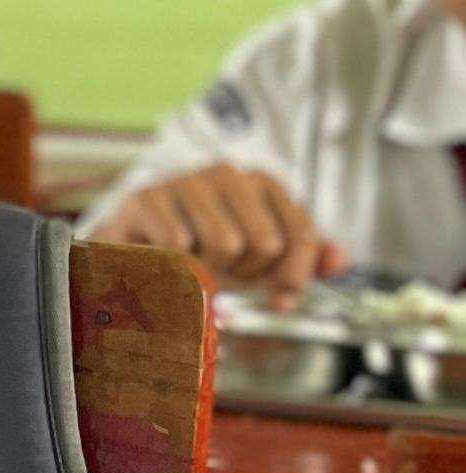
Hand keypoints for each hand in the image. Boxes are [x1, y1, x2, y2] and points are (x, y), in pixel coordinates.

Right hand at [95, 163, 340, 298]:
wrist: (133, 248)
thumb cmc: (203, 252)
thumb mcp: (260, 260)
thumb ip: (304, 259)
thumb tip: (339, 259)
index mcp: (262, 183)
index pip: (301, 235)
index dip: (294, 277)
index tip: (280, 298)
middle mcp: (227, 173)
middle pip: (266, 243)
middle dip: (247, 273)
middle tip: (226, 275)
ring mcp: (184, 182)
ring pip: (226, 244)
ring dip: (211, 270)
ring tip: (197, 266)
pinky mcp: (146, 198)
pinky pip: (180, 245)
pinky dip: (177, 265)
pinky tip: (168, 260)